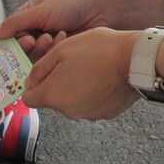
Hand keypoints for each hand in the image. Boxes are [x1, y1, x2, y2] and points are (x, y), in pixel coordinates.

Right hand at [0, 0, 163, 60]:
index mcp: (32, 13)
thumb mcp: (42, 10)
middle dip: (25, 44)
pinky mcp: (64, 54)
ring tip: (49, 39)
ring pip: (35, 54)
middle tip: (32, 41)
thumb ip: (17, 23)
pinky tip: (59, 44)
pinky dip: (51, 54)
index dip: (7, 39)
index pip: (11, 29)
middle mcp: (40, 28)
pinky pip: (49, 60)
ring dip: (39, 48)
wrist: (105, 11)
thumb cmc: (73, 4)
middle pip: (21, 45)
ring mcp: (52, 42)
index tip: (5, 47)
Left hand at [22, 28, 140, 119]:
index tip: (43, 73)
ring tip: (90, 68)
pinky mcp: (105, 113)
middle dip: (57, 83)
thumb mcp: (61, 49)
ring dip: (76, 88)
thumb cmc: (98, 50)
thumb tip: (30, 81)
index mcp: (53, 95)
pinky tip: (102, 77)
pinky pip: (91, 104)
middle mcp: (69, 111)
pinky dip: (93, 93)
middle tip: (71, 63)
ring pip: (73, 102)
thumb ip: (40, 68)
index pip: (29, 99)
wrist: (134, 59)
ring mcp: (88, 114)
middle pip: (53, 100)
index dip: (34, 84)